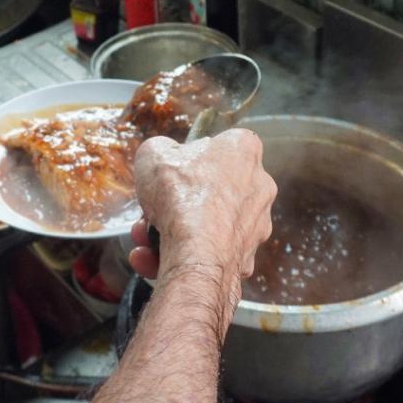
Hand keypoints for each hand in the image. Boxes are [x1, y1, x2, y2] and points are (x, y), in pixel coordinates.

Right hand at [128, 129, 275, 300]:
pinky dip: (181, 256)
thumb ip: (160, 149)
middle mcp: (258, 187)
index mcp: (243, 151)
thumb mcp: (153, 153)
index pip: (226, 143)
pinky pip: (207, 253)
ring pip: (206, 226)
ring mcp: (255, 226)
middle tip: (151, 209)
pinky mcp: (245, 258)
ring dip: (171, 231)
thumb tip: (163, 157)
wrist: (198, 254)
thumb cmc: (181, 196)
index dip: (198, 154)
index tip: (177, 166)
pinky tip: (152, 258)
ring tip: (144, 238)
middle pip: (210, 189)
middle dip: (176, 202)